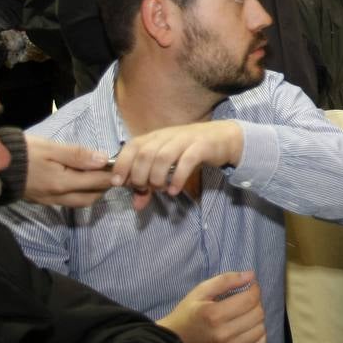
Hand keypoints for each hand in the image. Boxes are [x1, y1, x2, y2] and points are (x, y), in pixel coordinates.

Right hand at [23, 135, 112, 206]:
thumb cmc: (25, 152)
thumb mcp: (52, 148)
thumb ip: (78, 155)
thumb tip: (104, 159)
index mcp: (63, 184)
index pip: (97, 182)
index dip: (113, 176)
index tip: (125, 168)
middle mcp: (58, 197)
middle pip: (92, 197)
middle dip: (105, 187)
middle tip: (113, 172)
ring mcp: (50, 200)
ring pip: (81, 202)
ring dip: (94, 192)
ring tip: (99, 176)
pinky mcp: (43, 200)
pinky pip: (69, 201)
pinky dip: (81, 194)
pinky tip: (82, 181)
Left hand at [109, 120, 243, 209]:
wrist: (224, 137)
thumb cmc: (191, 151)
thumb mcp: (168, 165)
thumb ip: (150, 183)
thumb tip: (137, 205)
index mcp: (156, 137)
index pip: (132, 146)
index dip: (122, 164)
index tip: (117, 183)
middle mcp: (168, 136)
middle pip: (145, 154)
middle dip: (139, 175)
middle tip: (144, 189)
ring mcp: (185, 140)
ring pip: (163, 157)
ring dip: (157, 177)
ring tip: (160, 189)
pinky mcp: (201, 147)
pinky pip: (186, 162)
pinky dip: (177, 178)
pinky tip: (174, 190)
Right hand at [157, 271, 265, 342]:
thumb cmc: (186, 314)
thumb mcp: (200, 291)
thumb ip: (225, 280)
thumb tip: (251, 275)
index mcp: (214, 314)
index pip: (250, 299)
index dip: (255, 289)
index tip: (250, 287)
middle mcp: (222, 334)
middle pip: (258, 314)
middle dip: (257, 303)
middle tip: (247, 301)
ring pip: (260, 330)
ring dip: (258, 320)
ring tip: (247, 315)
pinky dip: (260, 337)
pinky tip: (250, 330)